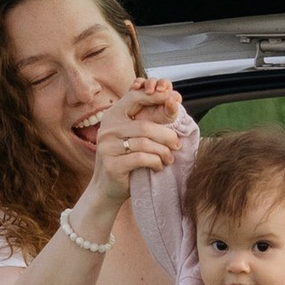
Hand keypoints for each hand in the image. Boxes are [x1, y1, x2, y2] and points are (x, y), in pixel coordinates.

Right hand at [86, 77, 180, 221]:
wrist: (107, 188)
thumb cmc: (126, 159)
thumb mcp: (133, 136)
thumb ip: (146, 122)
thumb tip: (174, 103)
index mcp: (113, 116)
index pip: (134, 97)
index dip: (155, 96)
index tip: (174, 99)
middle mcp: (107, 129)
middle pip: (145, 126)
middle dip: (166, 136)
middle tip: (177, 145)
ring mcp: (107, 147)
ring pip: (145, 143)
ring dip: (163, 152)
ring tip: (169, 159)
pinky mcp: (112, 164)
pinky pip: (141, 158)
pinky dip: (155, 162)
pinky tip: (158, 167)